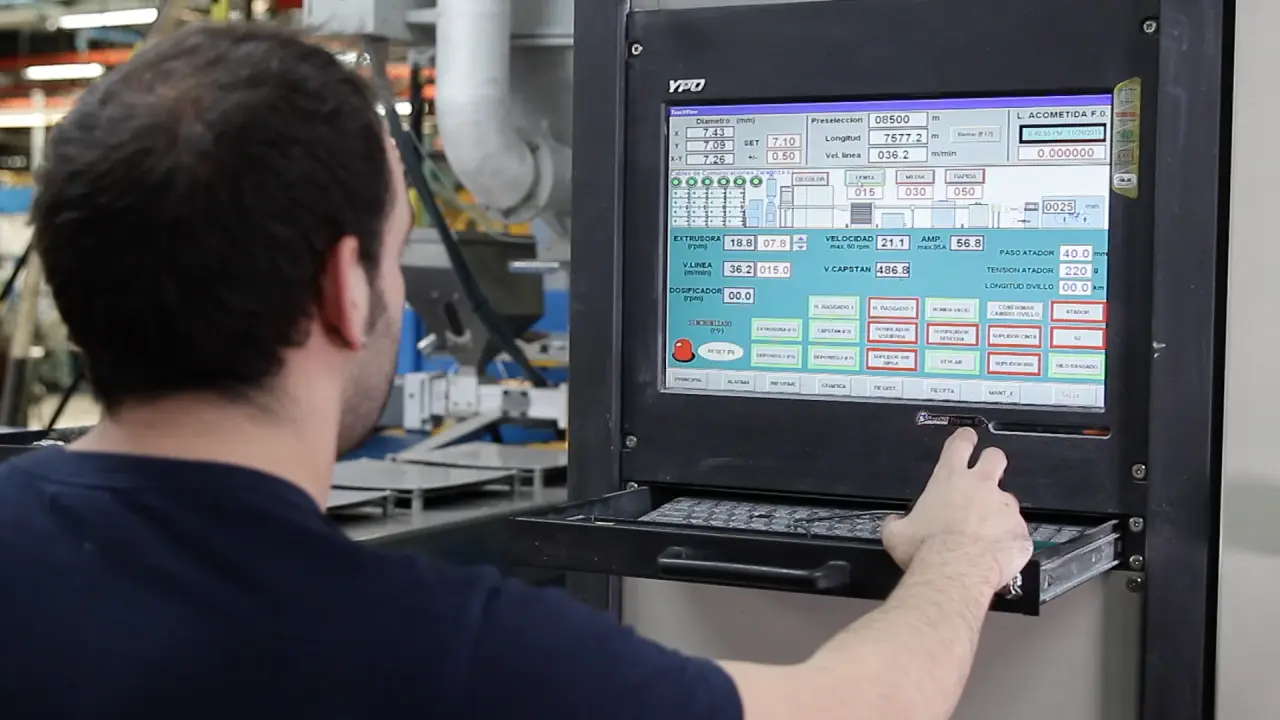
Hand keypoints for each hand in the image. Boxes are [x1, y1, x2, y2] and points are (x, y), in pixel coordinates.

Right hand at [880, 428, 1032, 592]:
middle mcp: (981, 486)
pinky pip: (1017, 532)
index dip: (964, 438)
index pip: (960, 444)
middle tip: (986, 471)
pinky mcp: (1020, 531)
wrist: (957, 571)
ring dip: (998, 510)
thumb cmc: (927, 549)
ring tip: (986, 532)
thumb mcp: (896, 534)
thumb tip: (894, 523)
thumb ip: (896, 523)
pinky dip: (1008, 540)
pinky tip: (996, 554)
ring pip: (1008, 499)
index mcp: (949, 479)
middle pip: (994, 457)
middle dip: (991, 460)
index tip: (967, 438)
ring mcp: (1004, 507)